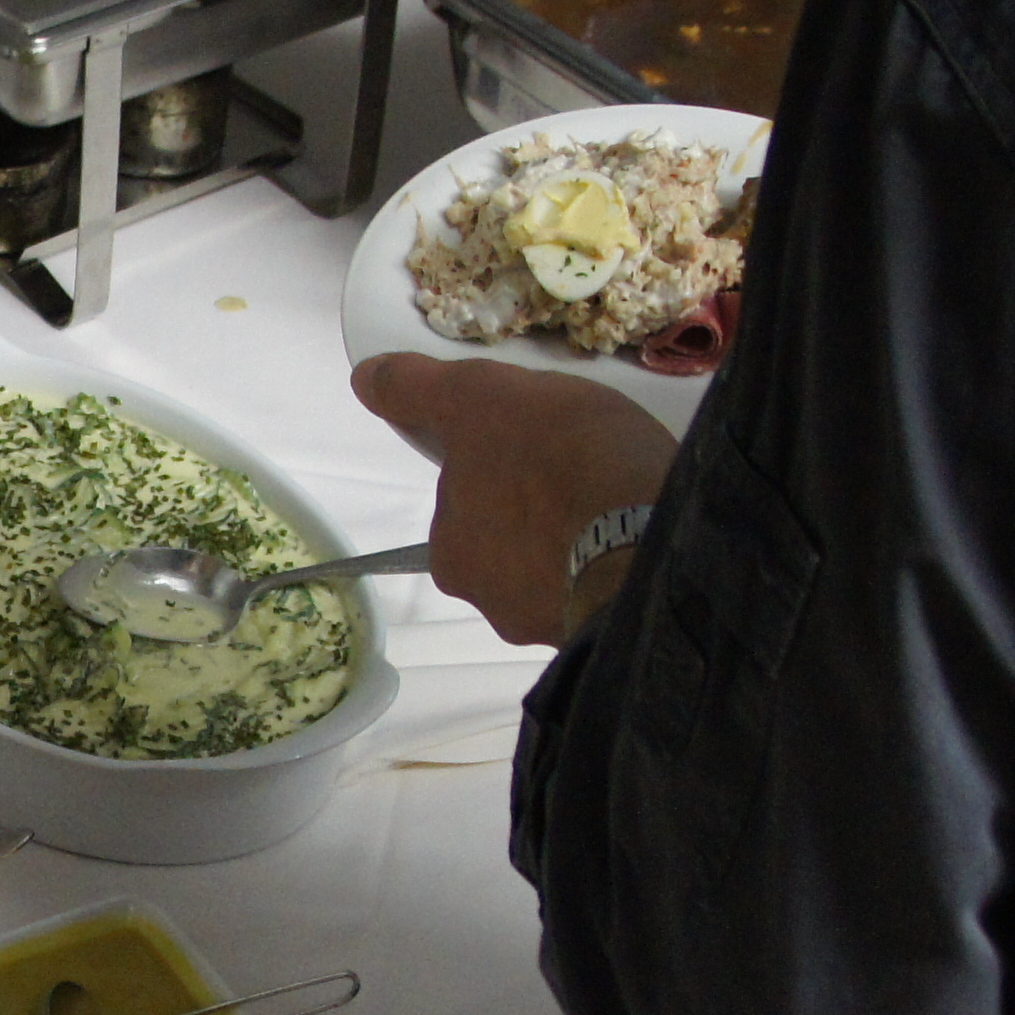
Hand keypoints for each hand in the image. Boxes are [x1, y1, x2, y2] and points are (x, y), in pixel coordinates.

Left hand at [351, 354, 681, 647]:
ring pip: (559, 575)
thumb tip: (364, 380)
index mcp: (453, 553)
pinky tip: (645, 539)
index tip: (540, 455)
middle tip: (586, 477)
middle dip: (540, 516)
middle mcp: (490, 601)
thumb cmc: (560, 461)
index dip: (501, 473)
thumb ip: (420, 390)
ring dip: (582, 545)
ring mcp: (550, 625)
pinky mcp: (605, 633)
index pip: (468, 508)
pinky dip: (618, 567)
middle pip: (511, 547)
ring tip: (625, 508)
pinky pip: (604, 594)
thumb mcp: (482, 398)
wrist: (649, 538)